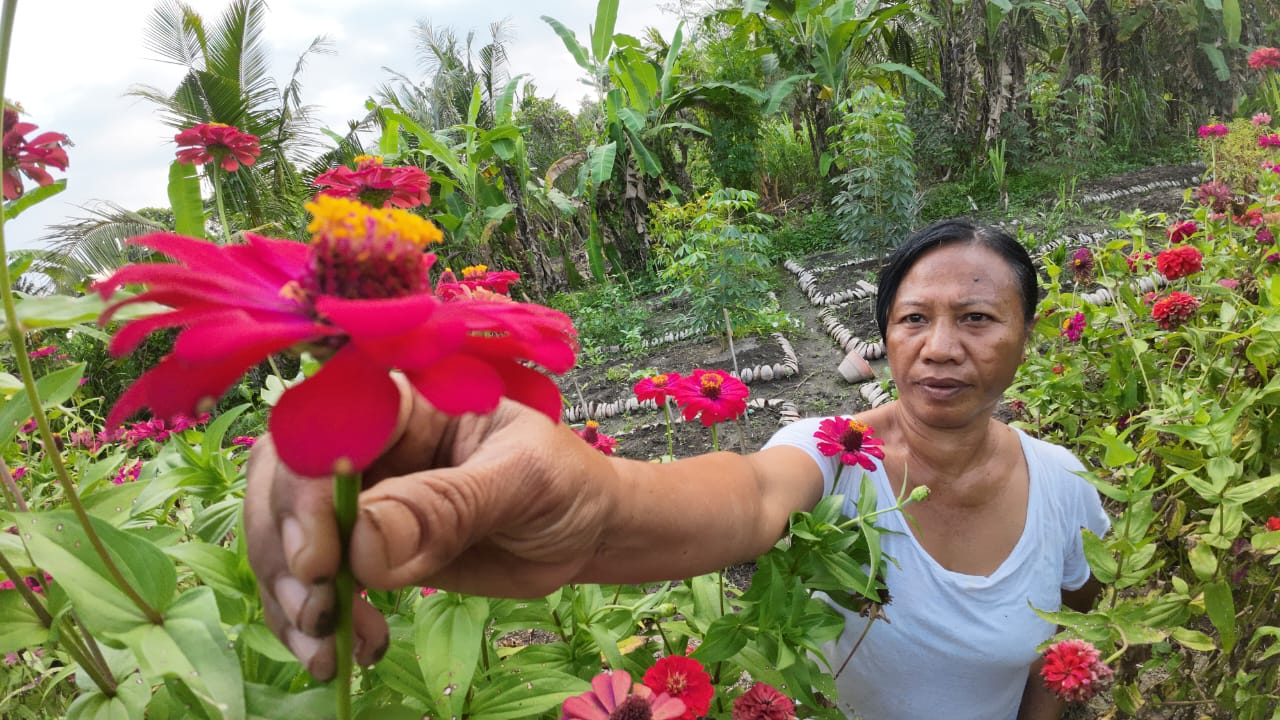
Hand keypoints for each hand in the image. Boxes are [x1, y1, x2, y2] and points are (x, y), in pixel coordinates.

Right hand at [244, 390, 615, 679]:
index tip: (318, 560)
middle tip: (319, 612)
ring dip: (291, 596)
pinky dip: (312, 620)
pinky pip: (313, 579)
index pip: (327, 426)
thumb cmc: (564, 483)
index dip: (304, 489)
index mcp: (406, 402)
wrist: (585, 530)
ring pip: (284, 534)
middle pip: (283, 479)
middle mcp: (369, 443)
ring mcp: (359, 497)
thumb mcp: (522, 483)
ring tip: (329, 647)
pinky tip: (345, 651)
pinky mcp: (361, 548)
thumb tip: (362, 542)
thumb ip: (448, 506)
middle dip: (284, 550)